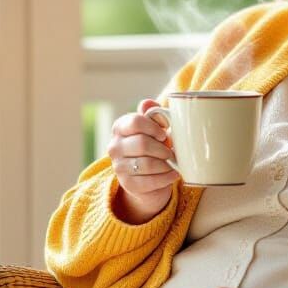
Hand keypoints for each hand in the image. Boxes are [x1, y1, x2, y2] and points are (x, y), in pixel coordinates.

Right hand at [108, 99, 179, 222]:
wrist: (149, 177)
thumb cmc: (155, 145)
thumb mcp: (155, 128)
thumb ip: (154, 114)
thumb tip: (148, 103)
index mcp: (120, 127)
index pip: (135, 122)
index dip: (153, 127)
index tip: (164, 134)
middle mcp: (115, 146)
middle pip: (142, 144)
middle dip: (162, 149)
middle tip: (171, 152)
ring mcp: (119, 167)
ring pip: (147, 164)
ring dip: (165, 164)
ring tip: (173, 163)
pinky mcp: (128, 185)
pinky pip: (150, 181)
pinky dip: (166, 178)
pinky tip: (173, 174)